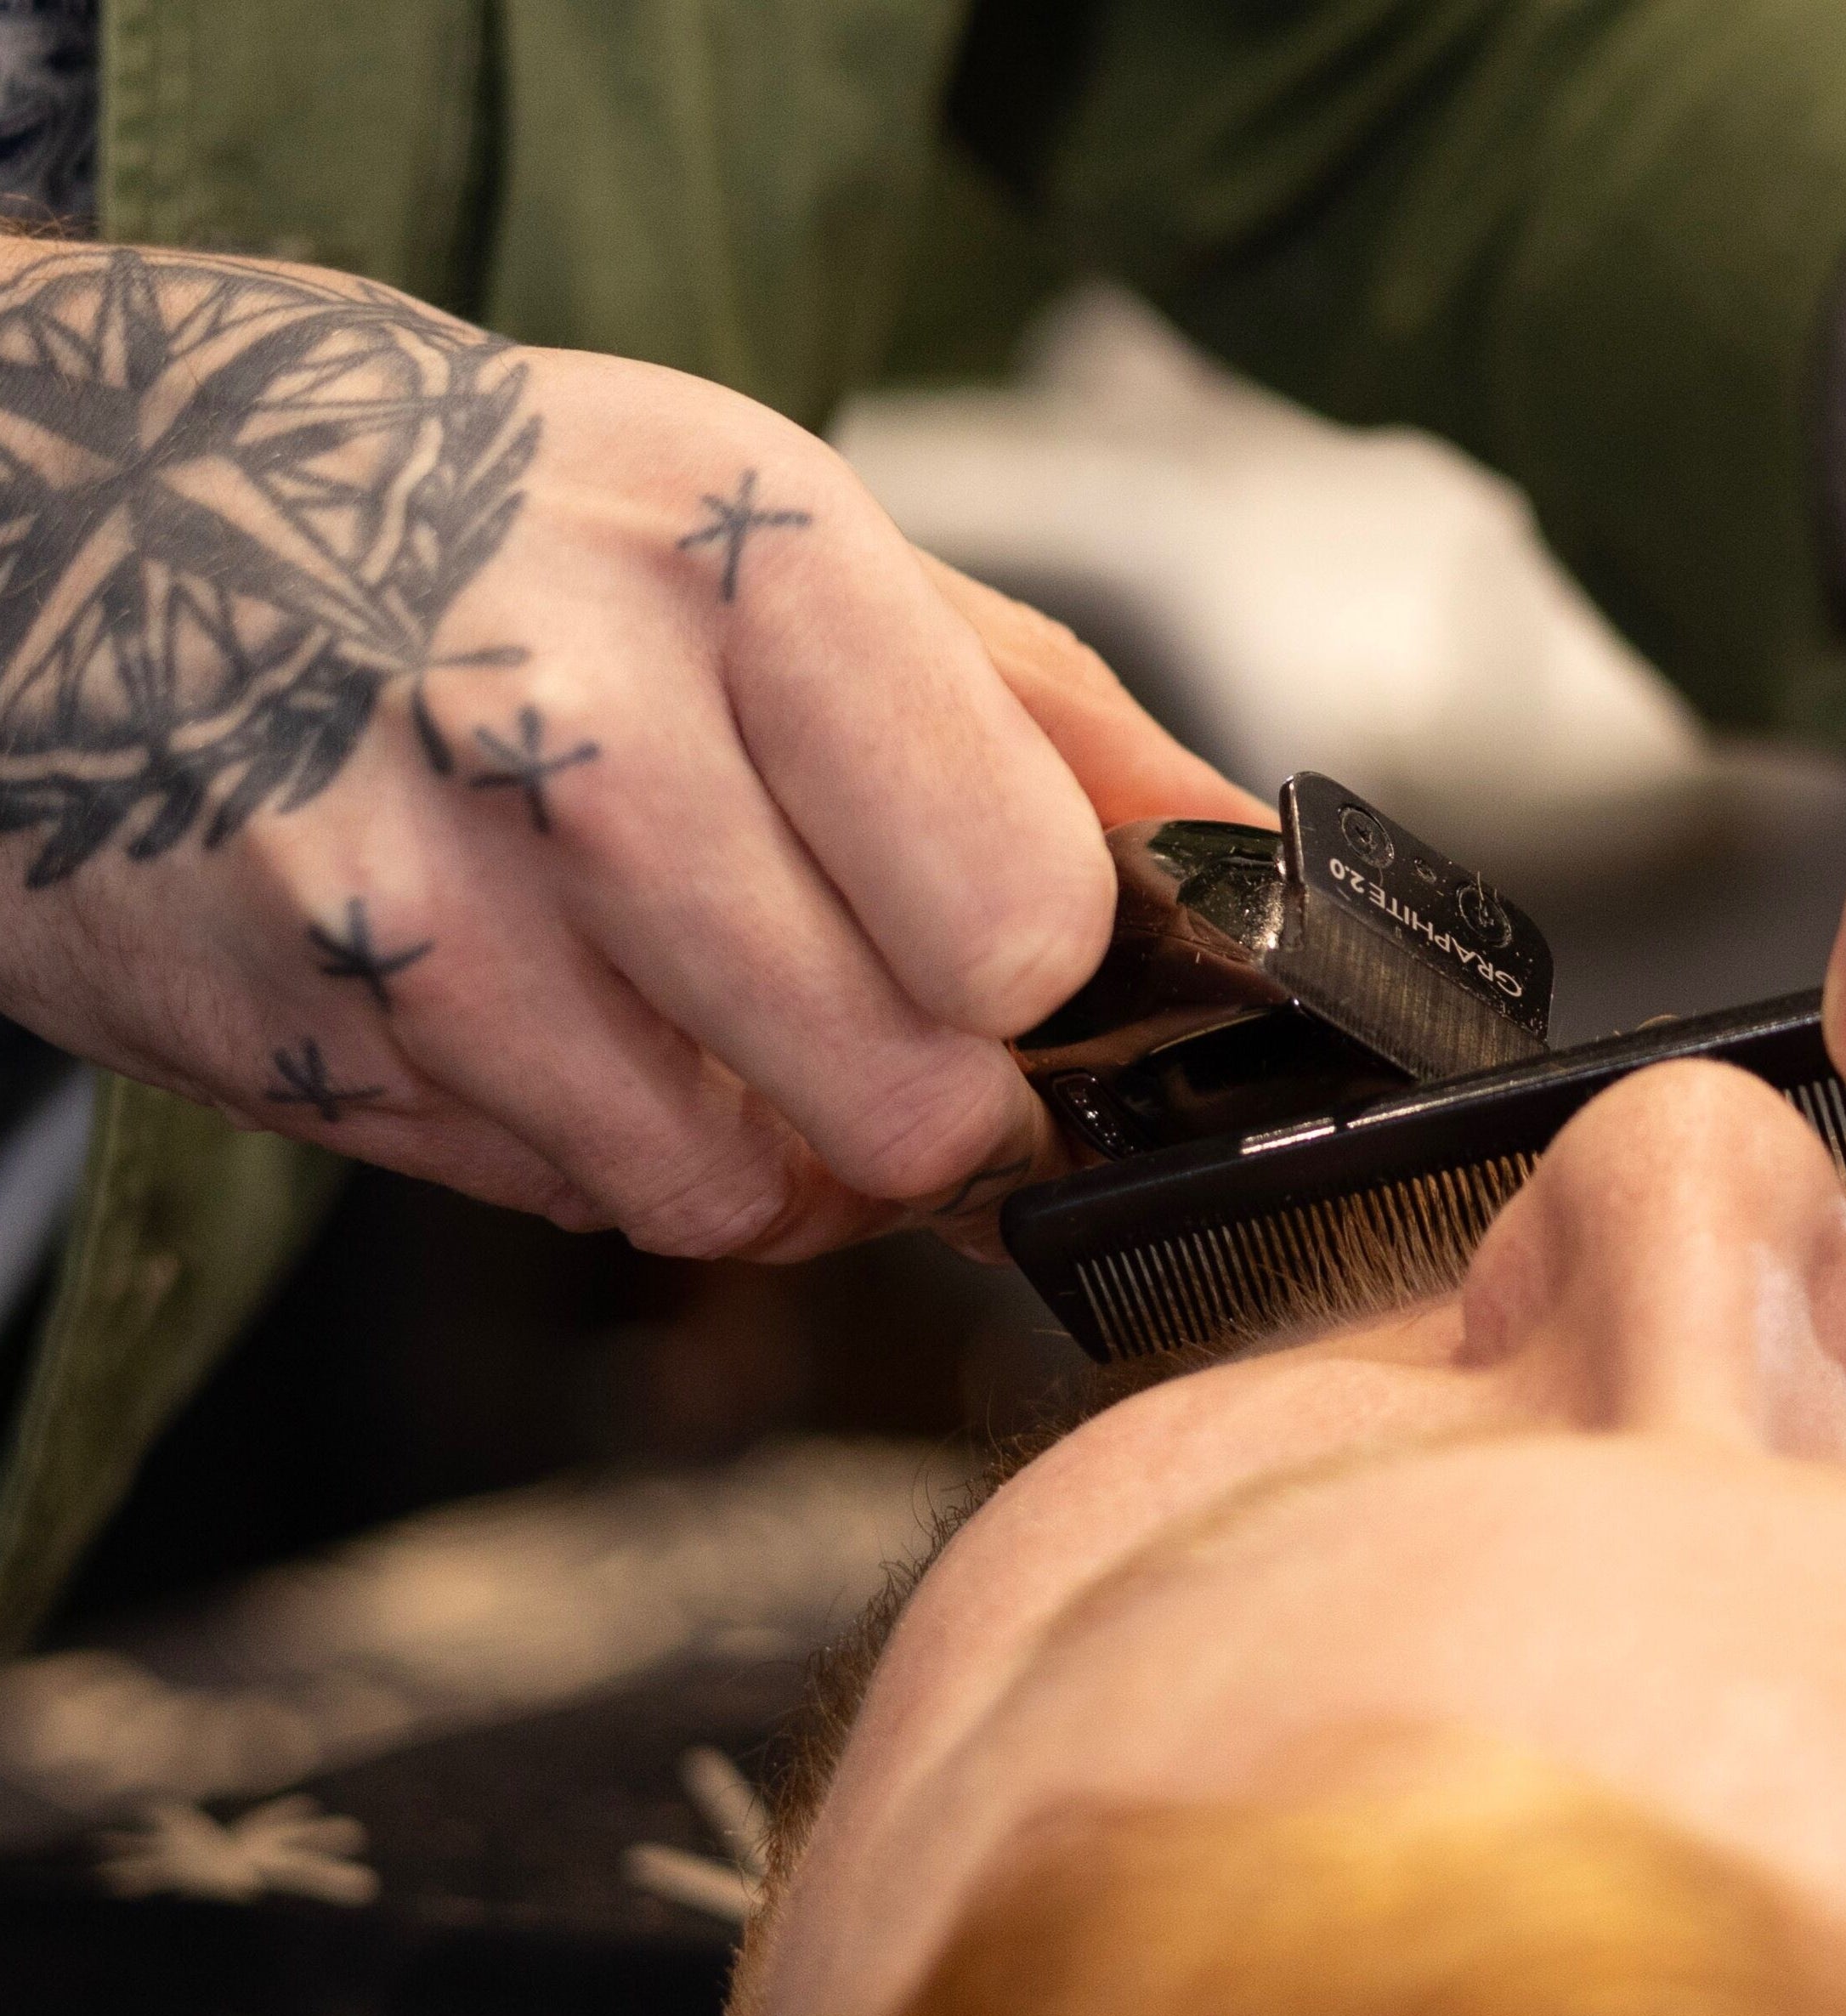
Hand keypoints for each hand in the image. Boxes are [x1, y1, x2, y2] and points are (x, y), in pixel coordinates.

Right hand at [0, 243, 1252, 1259]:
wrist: (85, 503)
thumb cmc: (490, 521)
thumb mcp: (777, 523)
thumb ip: (1038, 708)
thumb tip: (1242, 857)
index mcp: (747, 569)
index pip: (1022, 917)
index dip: (1046, 975)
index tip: (1024, 958)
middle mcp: (572, 732)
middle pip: (907, 1100)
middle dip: (934, 1105)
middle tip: (890, 1024)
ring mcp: (411, 899)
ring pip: (730, 1193)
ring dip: (770, 1152)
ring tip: (714, 1011)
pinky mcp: (298, 1031)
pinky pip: (562, 1195)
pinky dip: (602, 1146)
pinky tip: (556, 1010)